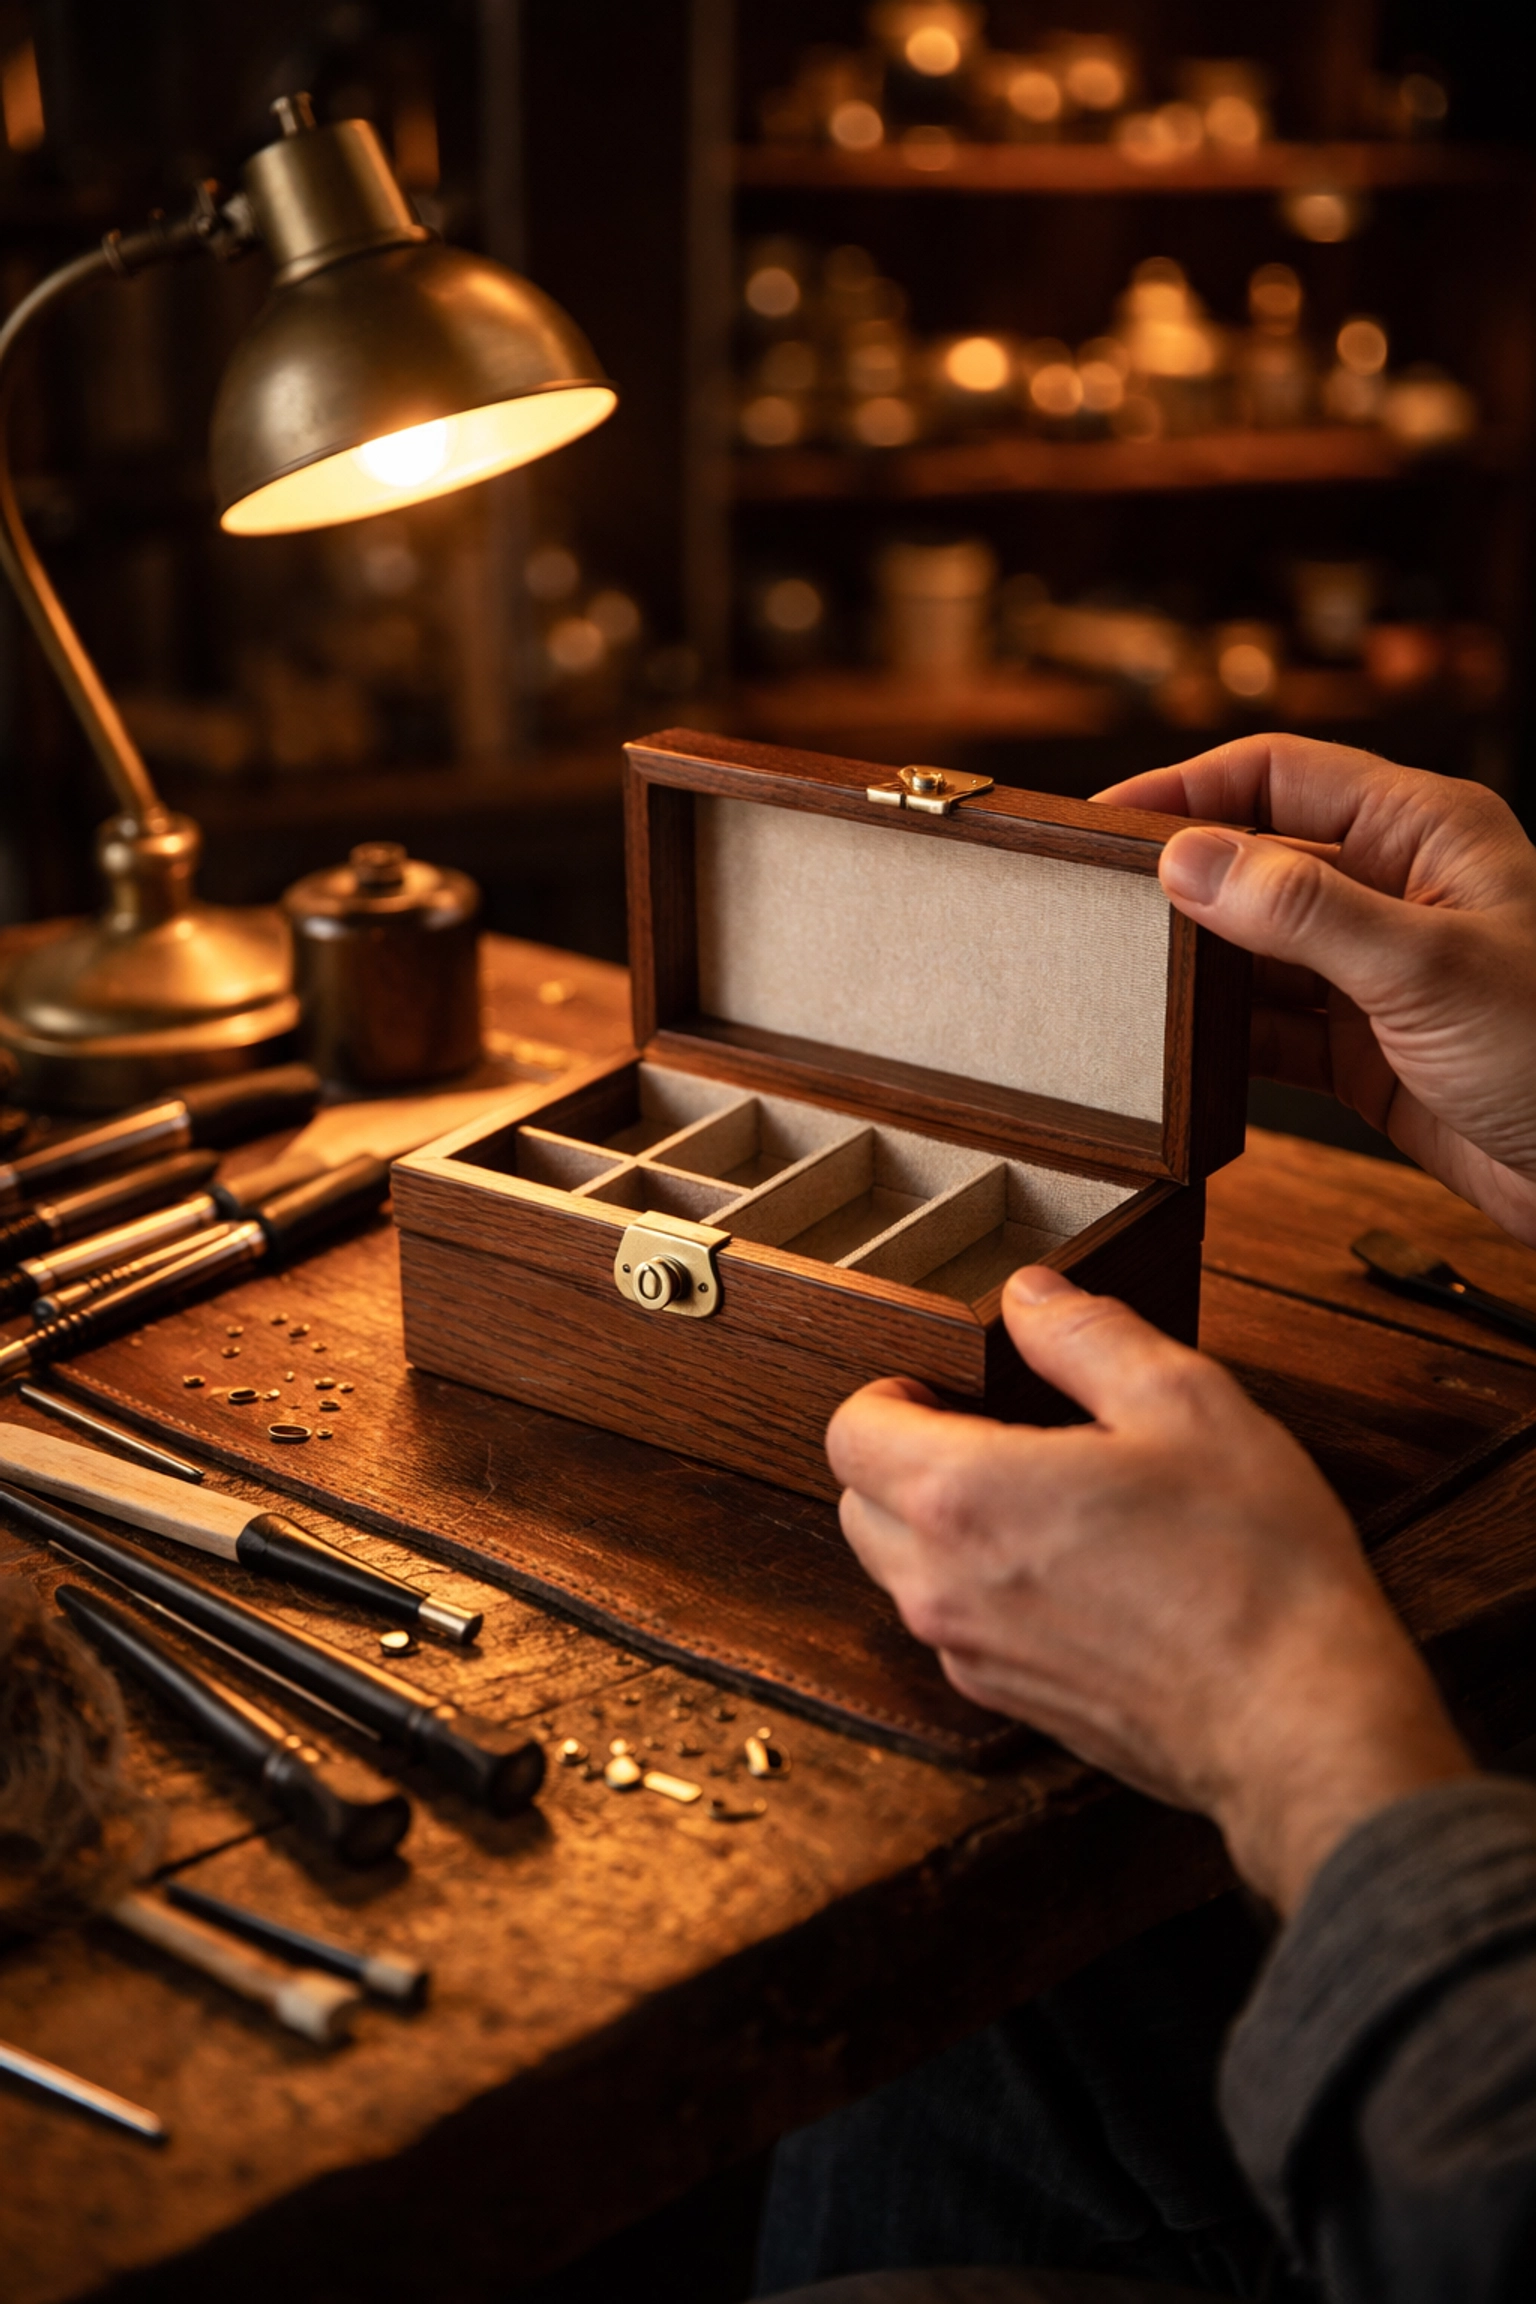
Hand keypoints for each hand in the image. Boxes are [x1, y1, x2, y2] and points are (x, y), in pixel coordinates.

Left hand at [829, 1267, 1471, 1914]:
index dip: (891, 1394)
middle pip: (861, 1502)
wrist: (1299, 1724)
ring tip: (1048, 1499)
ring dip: (942, 1527)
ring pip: (903, 1571)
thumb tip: (1029, 1296)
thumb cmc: (1252, 1567)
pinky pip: (958, 1627)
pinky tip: (1079, 1570)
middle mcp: (941, 1586)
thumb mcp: (1186, 1402)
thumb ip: (1088, 1335)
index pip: (850, 1431)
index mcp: (962, 1498)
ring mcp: (972, 1655)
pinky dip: (986, 1589)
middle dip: (907, 1458)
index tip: (950, 1385)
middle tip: (996, 1433)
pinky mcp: (1012, 1703)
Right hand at [1096, 736, 1535, 1243]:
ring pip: (1258, 952)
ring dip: (1195, 969)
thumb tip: (1188, 860)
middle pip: (1257, 861)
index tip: (1100, 823)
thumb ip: (1302, 910)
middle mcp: (1398, 892)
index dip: (1185, 791)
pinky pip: (1274, 1031)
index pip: (1278, 776)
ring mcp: (1380, 976)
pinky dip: (1223, 1041)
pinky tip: (1175, 1053)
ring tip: (1116, 983)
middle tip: (1087, 909)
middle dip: (1178, 884)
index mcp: (1426, 833)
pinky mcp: (1370, 1054)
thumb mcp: (1426, 967)